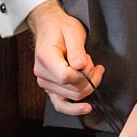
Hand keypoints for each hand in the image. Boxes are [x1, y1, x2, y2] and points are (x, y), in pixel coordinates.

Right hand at [28, 0, 104, 117]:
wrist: (50, 27)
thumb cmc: (61, 28)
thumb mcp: (73, 31)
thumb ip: (77, 50)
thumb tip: (80, 66)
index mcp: (45, 58)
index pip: (66, 76)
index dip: (84, 74)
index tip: (93, 63)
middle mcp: (42, 74)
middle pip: (72, 89)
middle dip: (90, 79)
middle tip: (94, 64)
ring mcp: (45, 82)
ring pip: (72, 96)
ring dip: (86, 85)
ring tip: (89, 68)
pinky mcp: (50, 87)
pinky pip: (60, 105)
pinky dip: (74, 109)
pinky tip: (86, 107)